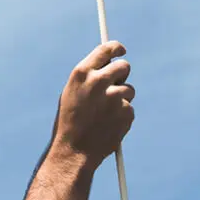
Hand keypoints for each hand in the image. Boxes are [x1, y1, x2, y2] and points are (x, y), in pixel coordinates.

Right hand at [52, 41, 134, 166]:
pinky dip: (122, 116)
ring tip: (104, 115)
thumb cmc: (69, 121)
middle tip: (116, 84)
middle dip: (122, 74)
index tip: (121, 50)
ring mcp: (115, 97)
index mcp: (82, 73)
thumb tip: (109, 65)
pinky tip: (108, 125)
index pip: (106, 49)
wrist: (73, 151)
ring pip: (128, 90)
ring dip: (121, 99)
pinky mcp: (126, 112)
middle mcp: (99, 81)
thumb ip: (90, 78)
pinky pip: (129, 108)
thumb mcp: (72, 93)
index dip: (116, 48)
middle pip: (124, 66)